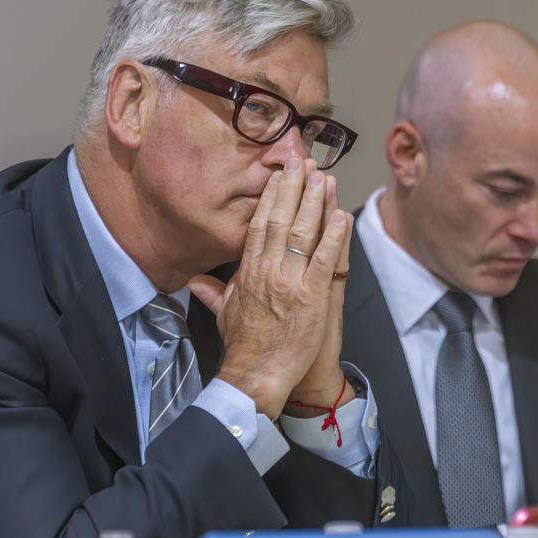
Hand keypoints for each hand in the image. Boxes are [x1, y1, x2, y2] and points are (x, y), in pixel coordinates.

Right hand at [189, 156, 350, 418]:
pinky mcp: (313, 298)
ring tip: (324, 178)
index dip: (272, 197)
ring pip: (304, 233)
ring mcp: (291, 283)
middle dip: (294, 188)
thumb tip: (195, 281)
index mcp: (248, 271)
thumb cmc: (243, 346)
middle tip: (303, 163)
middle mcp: (268, 271)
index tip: (280, 176)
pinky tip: (342, 215)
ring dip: (315, 203)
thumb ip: (213, 292)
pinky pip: (325, 260)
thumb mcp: (224, 314)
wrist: (256, 373)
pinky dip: (334, 236)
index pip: (260, 225)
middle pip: (282, 220)